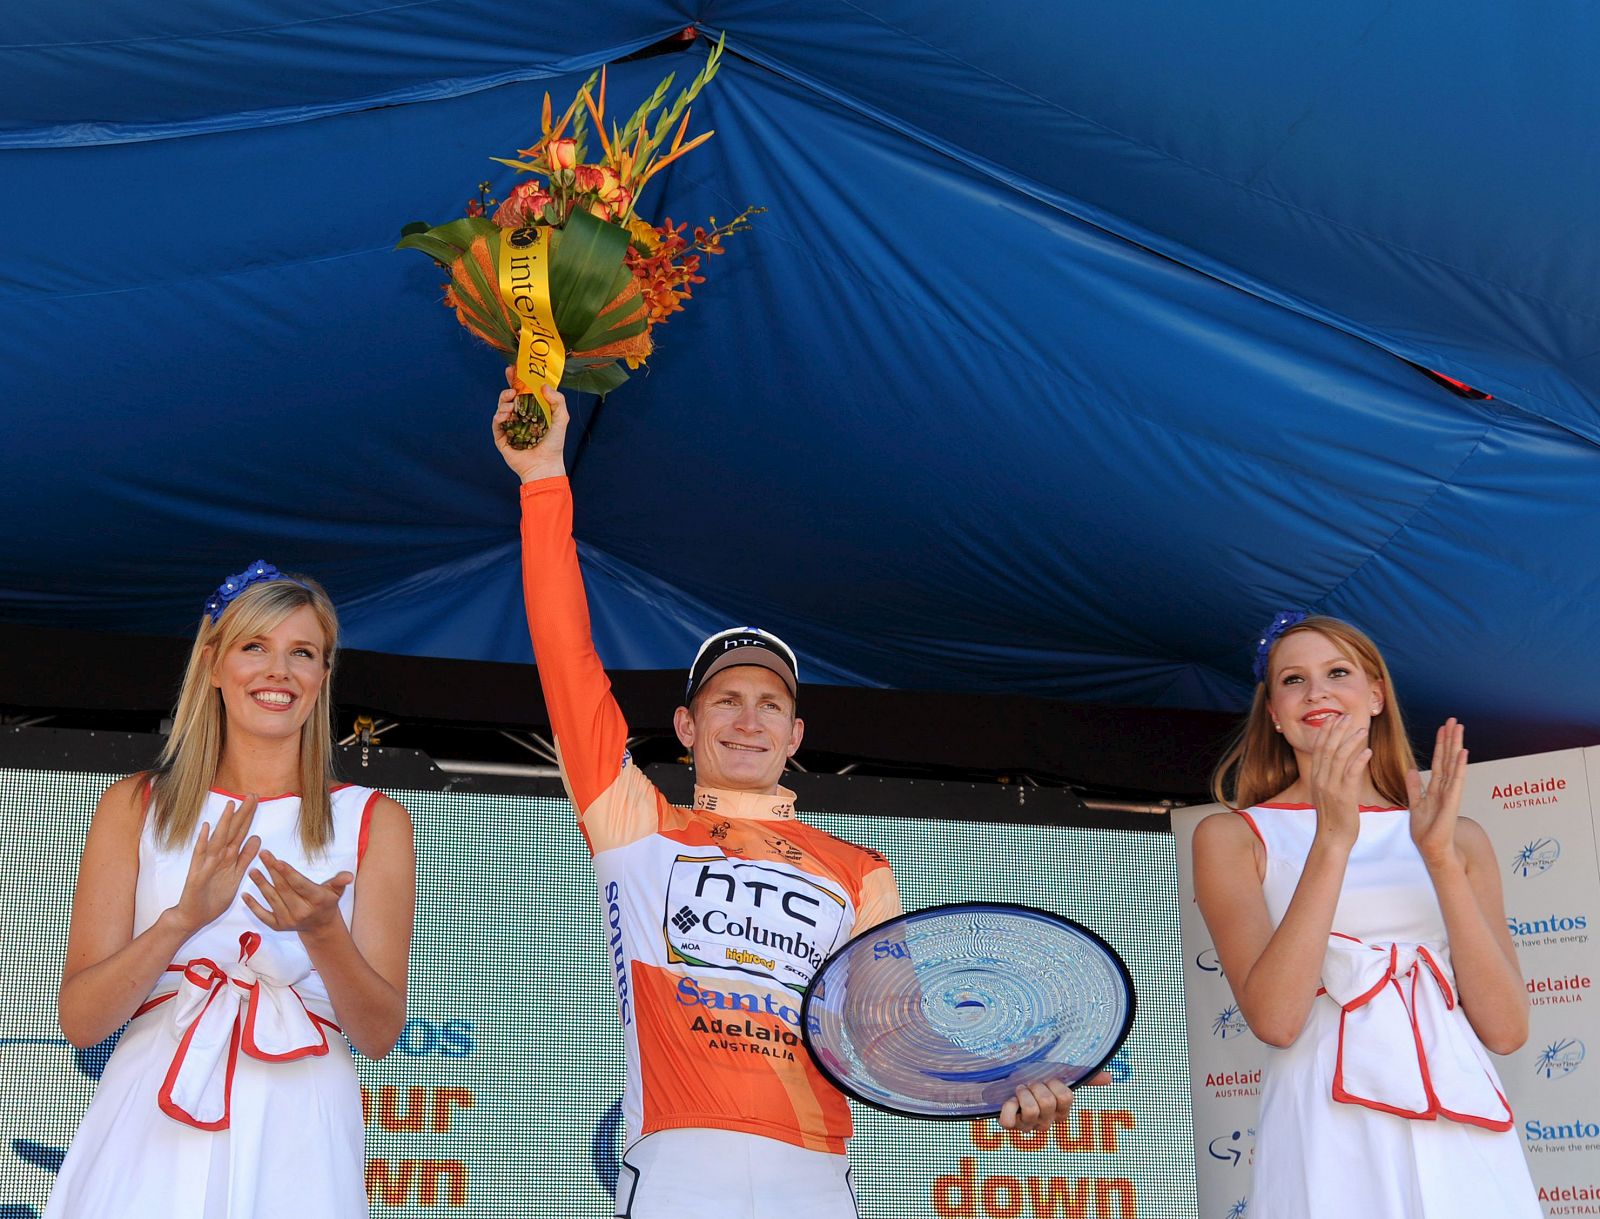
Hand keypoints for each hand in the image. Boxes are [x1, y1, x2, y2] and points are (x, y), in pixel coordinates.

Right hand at [171, 795, 260, 933]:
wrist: (192, 917)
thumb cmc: (213, 897)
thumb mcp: (236, 876)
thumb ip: (245, 858)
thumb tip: (257, 838)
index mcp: (229, 857)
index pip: (241, 833)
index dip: (249, 817)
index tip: (257, 800)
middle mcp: (218, 857)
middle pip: (232, 832)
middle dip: (242, 814)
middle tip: (252, 795)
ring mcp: (206, 864)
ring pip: (218, 840)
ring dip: (224, 823)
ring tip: (231, 806)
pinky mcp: (196, 874)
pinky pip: (200, 857)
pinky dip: (203, 842)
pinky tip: (206, 828)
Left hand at [243, 850, 352, 941]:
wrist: (320, 926)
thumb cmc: (326, 902)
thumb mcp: (336, 891)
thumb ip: (339, 881)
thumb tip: (349, 875)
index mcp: (317, 900)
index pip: (300, 885)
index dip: (288, 873)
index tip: (277, 861)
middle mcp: (302, 912)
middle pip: (284, 888)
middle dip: (272, 870)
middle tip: (263, 855)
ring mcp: (288, 920)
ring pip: (272, 899)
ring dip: (261, 884)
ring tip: (252, 870)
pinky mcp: (278, 926)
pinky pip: (263, 915)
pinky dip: (253, 906)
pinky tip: (244, 894)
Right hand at [494, 369, 569, 482]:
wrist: (545, 466)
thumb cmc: (554, 444)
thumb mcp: (561, 418)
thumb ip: (557, 401)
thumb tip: (543, 386)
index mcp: (532, 410)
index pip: (523, 391)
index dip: (516, 379)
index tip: (512, 368)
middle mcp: (520, 417)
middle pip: (509, 397)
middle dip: (507, 389)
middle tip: (512, 389)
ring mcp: (510, 426)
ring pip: (501, 407)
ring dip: (504, 402)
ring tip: (511, 405)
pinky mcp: (502, 438)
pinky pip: (496, 423)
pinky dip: (498, 417)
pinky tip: (504, 415)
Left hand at [998, 1072, 1109, 1131]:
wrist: (1004, 1071)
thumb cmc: (1033, 1073)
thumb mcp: (1059, 1071)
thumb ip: (1084, 1076)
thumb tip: (1110, 1078)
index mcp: (1061, 1111)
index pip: (1067, 1098)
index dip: (1055, 1084)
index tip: (1047, 1079)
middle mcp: (1046, 1122)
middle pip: (1048, 1103)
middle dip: (1037, 1086)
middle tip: (1031, 1084)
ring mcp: (1027, 1125)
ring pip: (1031, 1110)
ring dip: (1023, 1092)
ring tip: (1019, 1089)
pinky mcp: (1009, 1124)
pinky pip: (1008, 1122)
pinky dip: (1007, 1107)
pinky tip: (1008, 1100)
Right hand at [1305, 714, 1368, 849]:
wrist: (1333, 838)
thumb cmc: (1334, 817)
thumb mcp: (1327, 793)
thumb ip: (1331, 777)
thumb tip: (1338, 763)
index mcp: (1316, 777)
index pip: (1319, 749)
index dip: (1326, 732)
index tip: (1333, 718)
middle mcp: (1320, 779)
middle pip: (1327, 749)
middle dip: (1337, 731)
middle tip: (1346, 716)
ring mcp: (1330, 787)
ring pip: (1339, 758)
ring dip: (1350, 741)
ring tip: (1361, 729)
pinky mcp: (1343, 796)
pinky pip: (1351, 774)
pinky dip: (1359, 761)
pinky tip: (1368, 751)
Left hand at [1407, 718, 1466, 868]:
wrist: (1432, 849)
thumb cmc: (1426, 831)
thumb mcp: (1415, 804)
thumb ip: (1414, 787)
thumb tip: (1411, 770)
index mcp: (1435, 788)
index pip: (1438, 761)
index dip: (1440, 744)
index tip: (1442, 727)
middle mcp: (1445, 787)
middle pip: (1447, 758)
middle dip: (1450, 739)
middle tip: (1453, 720)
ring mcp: (1450, 793)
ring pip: (1453, 764)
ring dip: (1455, 746)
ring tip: (1459, 728)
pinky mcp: (1452, 801)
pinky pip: (1457, 780)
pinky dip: (1459, 766)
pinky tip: (1462, 752)